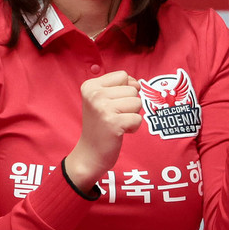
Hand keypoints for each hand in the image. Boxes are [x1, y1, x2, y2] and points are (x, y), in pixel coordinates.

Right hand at [64, 70, 142, 189]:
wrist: (90, 153)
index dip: (125, 89)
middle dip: (129, 104)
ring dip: (132, 115)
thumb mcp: (102, 99)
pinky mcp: (113, 123)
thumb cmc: (101, 124)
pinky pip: (138, 119)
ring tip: (117, 122)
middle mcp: (94, 94)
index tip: (113, 103)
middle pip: (132, 89)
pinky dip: (133, 127)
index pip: (123, 75)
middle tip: (114, 116)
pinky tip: (119, 131)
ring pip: (137, 103)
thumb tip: (137, 84)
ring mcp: (103, 108)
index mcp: (90, 86)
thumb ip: (119, 86)